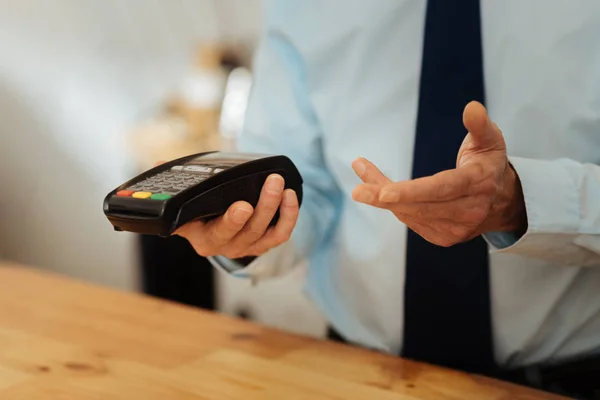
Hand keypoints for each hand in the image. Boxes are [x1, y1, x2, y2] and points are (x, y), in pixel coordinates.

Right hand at [153, 162, 298, 257]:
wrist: (209, 227)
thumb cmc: (196, 210)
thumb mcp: (182, 200)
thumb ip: (173, 183)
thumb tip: (157, 164)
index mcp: (203, 238)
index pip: (218, 233)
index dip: (232, 221)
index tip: (243, 206)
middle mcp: (226, 246)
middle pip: (249, 231)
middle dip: (264, 205)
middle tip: (272, 182)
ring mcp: (246, 247)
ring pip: (267, 232)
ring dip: (278, 208)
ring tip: (282, 185)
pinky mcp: (263, 243)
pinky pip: (280, 234)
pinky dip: (289, 216)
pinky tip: (290, 196)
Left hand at [351, 101, 526, 246]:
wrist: (503, 203)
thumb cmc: (489, 164)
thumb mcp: (490, 140)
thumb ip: (479, 125)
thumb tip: (471, 108)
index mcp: (477, 183)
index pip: (442, 188)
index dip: (412, 192)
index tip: (384, 192)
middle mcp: (468, 210)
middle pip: (420, 205)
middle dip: (385, 198)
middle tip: (357, 190)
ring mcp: (456, 228)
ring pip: (411, 214)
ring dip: (383, 197)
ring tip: (362, 176)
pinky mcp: (444, 237)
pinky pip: (411, 221)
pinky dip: (394, 206)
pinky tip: (383, 192)